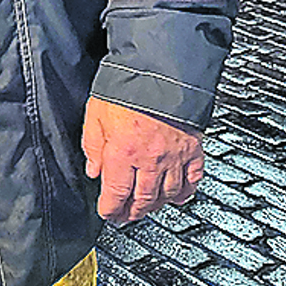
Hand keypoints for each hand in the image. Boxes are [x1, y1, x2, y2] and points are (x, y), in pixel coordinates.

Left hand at [82, 96, 203, 223]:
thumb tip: (93, 170)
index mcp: (123, 152)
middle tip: (124, 217)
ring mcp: (175, 156)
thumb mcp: (95, 113)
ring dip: (155, 206)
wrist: (160, 68)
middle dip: (131, 213)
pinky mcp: (193, 148)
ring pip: (167, 194)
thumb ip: (92, 145)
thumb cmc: (126, 86)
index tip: (107, 213)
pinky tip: (178, 197)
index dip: (110, 209)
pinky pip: (193, 179)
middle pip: (142, 200)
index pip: (116, 194)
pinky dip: (185, 192)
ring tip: (146, 209)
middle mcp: (150, 159)